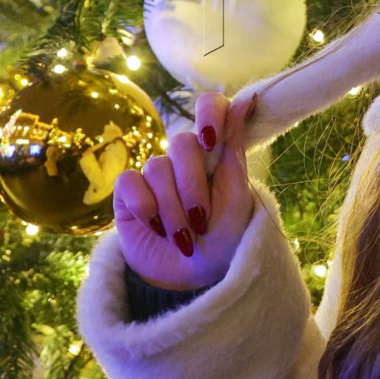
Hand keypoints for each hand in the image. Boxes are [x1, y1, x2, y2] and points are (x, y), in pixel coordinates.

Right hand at [113, 91, 258, 290]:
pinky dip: (146, 208)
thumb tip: (249, 100)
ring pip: (157, 167)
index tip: (210, 141)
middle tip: (202, 221)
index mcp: (217, 152)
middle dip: (193, 187)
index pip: (210, 106)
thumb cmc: (225, 238)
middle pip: (182, 144)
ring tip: (183, 236)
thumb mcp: (237, 196)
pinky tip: (156, 228)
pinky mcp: (130, 193)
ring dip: (172, 209)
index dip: (209, 114)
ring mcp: (156, 174)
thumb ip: (235, 149)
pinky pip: (131, 182)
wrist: (193, 278)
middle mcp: (186, 158)